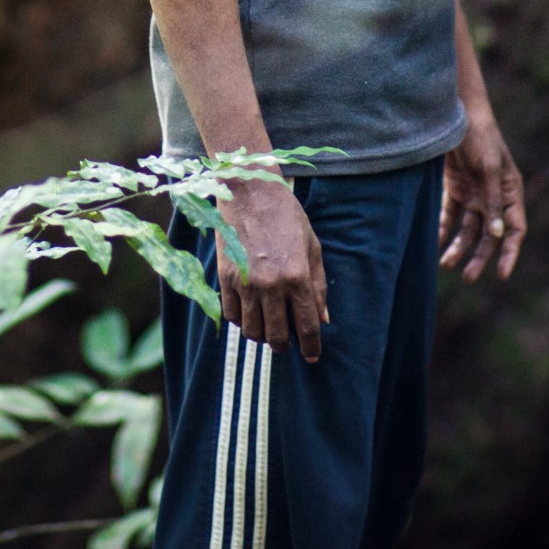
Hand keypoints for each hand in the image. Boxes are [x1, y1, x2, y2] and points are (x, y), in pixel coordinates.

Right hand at [216, 175, 329, 361]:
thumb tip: (323, 320)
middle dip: (285, 345)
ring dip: (262, 335)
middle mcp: (271, 284)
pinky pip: (232, 315)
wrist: (250, 192)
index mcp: (297, 276)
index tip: (312, 355)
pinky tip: (250, 311)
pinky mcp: (225, 278)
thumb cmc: (286, 217)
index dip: (311, 346)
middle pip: (277, 336)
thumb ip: (318, 286)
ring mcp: (245, 283)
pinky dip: (242, 320)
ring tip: (268, 326)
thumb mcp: (312, 247)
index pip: (306, 325)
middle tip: (288, 342)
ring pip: (252, 331)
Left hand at [439, 115, 526, 282]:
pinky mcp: (454, 189)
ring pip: (468, 230)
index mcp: (511, 193)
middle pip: (489, 236)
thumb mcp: (488, 168)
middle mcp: (494, 198)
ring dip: (458, 248)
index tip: (501, 275)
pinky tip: (433, 244)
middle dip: (480, 257)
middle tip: (467, 277)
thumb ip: (493, 201)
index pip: (515, 230)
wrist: (455, 113)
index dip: (509, 253)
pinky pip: (449, 217)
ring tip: (445, 265)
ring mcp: (474, 194)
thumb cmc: (479, 136)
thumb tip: (498, 235)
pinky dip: (442, 230)